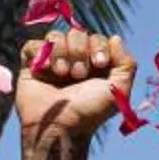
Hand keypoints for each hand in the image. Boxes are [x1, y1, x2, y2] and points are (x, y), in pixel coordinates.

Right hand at [15, 29, 131, 141]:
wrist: (59, 127)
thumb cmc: (90, 112)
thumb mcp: (119, 91)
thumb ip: (127, 64)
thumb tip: (115, 38)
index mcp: (94, 64)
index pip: (97, 38)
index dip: (98, 45)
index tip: (99, 63)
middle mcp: (74, 60)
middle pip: (76, 33)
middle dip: (79, 51)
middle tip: (78, 75)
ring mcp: (52, 62)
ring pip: (55, 36)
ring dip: (61, 53)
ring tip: (62, 74)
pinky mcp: (31, 66)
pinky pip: (33, 45)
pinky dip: (40, 54)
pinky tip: (45, 70)